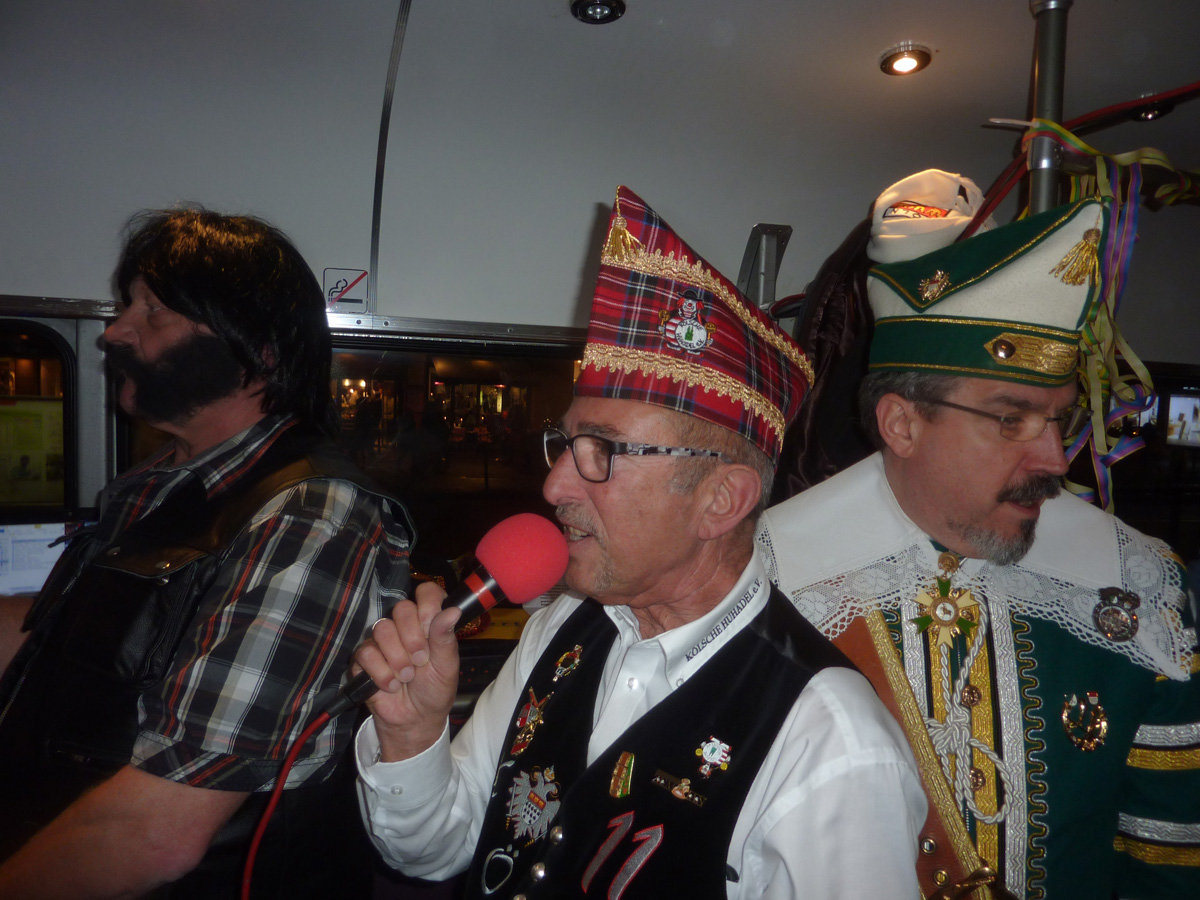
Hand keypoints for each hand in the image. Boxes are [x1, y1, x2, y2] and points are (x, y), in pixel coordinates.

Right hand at [352, 580, 461, 760]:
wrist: (415, 720)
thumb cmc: (434, 691)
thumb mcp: (447, 666)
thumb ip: (445, 637)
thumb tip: (454, 610)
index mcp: (428, 623)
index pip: (426, 593)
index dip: (428, 606)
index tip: (431, 628)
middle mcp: (404, 627)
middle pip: (401, 609)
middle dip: (413, 638)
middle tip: (420, 661)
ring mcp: (382, 641)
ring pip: (382, 630)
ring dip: (397, 659)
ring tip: (406, 677)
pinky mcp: (364, 659)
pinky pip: (366, 653)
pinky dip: (381, 673)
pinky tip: (390, 685)